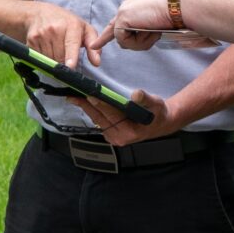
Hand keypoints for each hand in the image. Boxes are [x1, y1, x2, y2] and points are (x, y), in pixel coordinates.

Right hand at [22, 2, 100, 67]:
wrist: (39, 13)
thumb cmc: (66, 23)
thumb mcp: (84, 29)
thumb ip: (93, 46)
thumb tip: (97, 62)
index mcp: (71, 25)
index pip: (71, 44)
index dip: (70, 56)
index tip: (70, 66)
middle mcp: (55, 29)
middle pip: (60, 57)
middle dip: (64, 63)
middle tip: (66, 58)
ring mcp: (41, 34)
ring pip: (49, 59)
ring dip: (54, 61)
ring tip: (56, 51)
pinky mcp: (31, 40)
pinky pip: (39, 58)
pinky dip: (44, 58)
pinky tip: (46, 49)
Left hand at [73, 88, 194, 147]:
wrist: (161, 123)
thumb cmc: (158, 113)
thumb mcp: (156, 104)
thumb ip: (145, 99)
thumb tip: (136, 94)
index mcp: (130, 132)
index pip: (112, 115)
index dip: (101, 104)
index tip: (90, 95)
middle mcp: (120, 137)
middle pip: (100, 118)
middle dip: (86, 106)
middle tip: (73, 95)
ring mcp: (114, 138)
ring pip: (97, 121)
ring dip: (86, 108)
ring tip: (74, 97)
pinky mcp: (111, 135)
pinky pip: (99, 122)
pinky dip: (92, 112)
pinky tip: (85, 103)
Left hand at [96, 0, 175, 51]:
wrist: (176, 8)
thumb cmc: (171, 17)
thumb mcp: (154, 26)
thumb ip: (141, 33)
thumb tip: (128, 43)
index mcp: (132, 9)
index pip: (116, 25)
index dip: (106, 37)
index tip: (95, 45)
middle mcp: (125, 9)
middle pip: (121, 38)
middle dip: (137, 43)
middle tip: (154, 31)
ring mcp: (122, 13)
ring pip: (123, 42)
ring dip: (140, 42)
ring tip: (153, 29)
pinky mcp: (121, 19)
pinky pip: (124, 41)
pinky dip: (137, 41)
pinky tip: (147, 29)